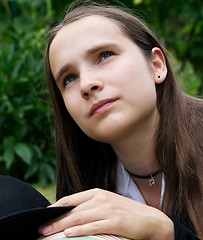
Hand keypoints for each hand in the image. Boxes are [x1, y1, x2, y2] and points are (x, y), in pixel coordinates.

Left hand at [39, 188, 173, 239]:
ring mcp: (108, 209)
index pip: (71, 199)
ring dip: (61, 226)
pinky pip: (93, 226)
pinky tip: (68, 235)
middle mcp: (100, 198)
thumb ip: (90, 206)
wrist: (150, 219)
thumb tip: (71, 213)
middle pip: (72, 209)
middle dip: (55, 219)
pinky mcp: (115, 222)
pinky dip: (79, 231)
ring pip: (79, 218)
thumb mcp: (106, 204)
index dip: (56, 207)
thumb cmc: (125, 212)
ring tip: (48, 234)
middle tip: (41, 228)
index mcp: (97, 193)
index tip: (44, 216)